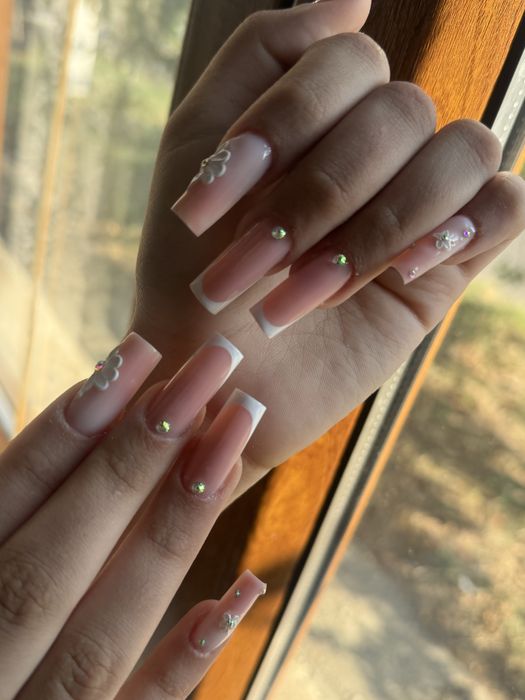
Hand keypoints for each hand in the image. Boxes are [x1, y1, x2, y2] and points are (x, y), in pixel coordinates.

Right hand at [0, 333, 265, 698]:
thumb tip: (12, 411)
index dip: (63, 431)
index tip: (132, 357)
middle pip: (56, 557)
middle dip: (137, 458)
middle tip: (214, 368)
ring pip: (102, 632)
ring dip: (174, 532)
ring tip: (233, 440)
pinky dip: (183, 665)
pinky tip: (243, 591)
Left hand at [132, 0, 524, 492]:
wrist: (212, 372)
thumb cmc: (190, 270)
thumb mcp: (195, 151)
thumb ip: (262, 57)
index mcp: (321, 115)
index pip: (349, 63)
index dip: (287, 126)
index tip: (215, 202)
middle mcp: (376, 149)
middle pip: (402, 111)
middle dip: (321, 194)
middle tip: (260, 260)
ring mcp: (418, 203)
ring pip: (463, 152)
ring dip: (379, 225)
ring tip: (311, 289)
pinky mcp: (449, 264)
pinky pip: (507, 208)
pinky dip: (461, 229)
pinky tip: (404, 271)